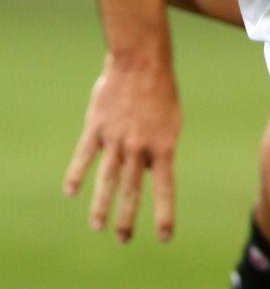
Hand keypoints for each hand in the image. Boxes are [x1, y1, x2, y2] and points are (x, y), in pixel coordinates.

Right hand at [63, 54, 180, 242]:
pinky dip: (76, 174)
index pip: (164, 187)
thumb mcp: (170, 119)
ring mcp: (116, 137)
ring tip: (98, 226)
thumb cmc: (160, 89)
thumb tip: (149, 172)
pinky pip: (84, 156)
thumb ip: (159, 147)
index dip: (164, 214)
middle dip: (127, 219)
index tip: (163, 237)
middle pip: (131, 190)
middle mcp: (139, 146)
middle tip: (123, 239)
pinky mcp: (96, 127)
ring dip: (101, 206)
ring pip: (107, 179)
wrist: (141, 59)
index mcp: (163, 144)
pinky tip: (70, 192)